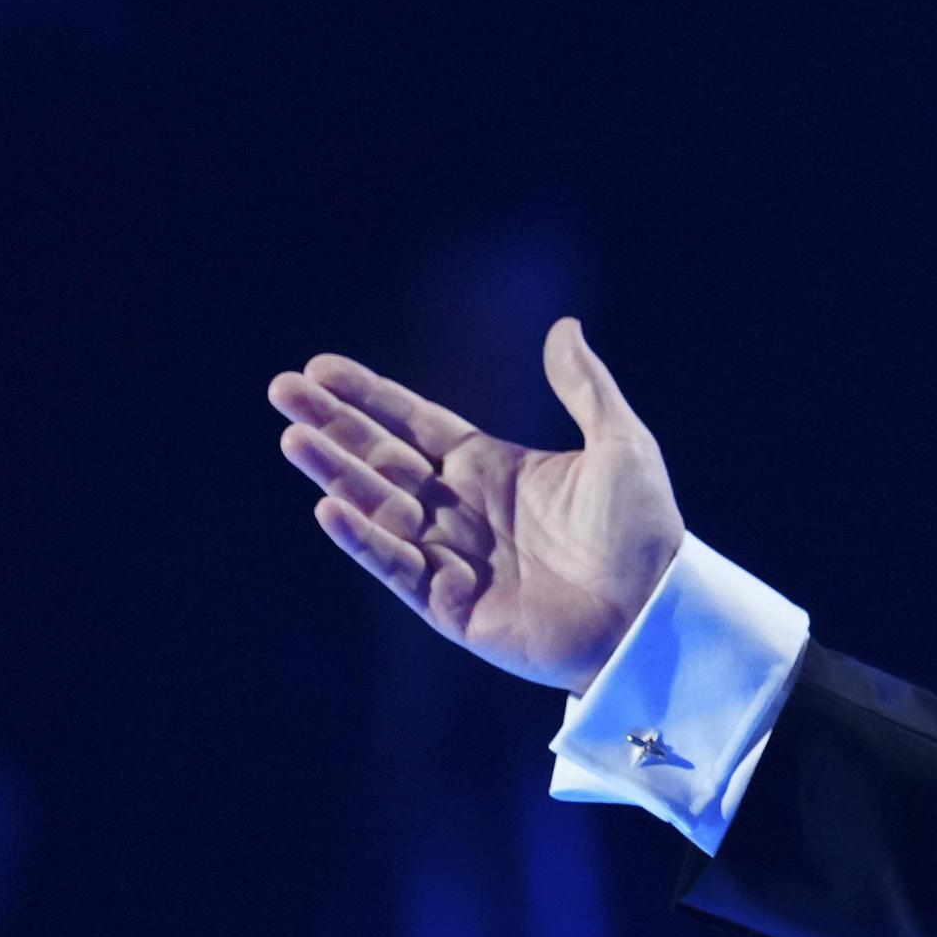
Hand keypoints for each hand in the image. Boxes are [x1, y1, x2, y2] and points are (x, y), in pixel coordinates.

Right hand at [267, 316, 684, 693]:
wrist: (656, 610)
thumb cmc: (644, 530)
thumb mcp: (620, 444)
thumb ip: (584, 388)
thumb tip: (563, 326)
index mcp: (493, 468)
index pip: (415, 425)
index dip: (369, 397)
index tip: (321, 368)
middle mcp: (462, 509)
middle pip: (382, 460)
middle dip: (332, 426)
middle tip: (281, 389)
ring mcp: (452, 558)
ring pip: (378, 508)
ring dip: (335, 474)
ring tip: (292, 437)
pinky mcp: (450, 606)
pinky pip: (396, 567)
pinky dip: (364, 538)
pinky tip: (329, 506)